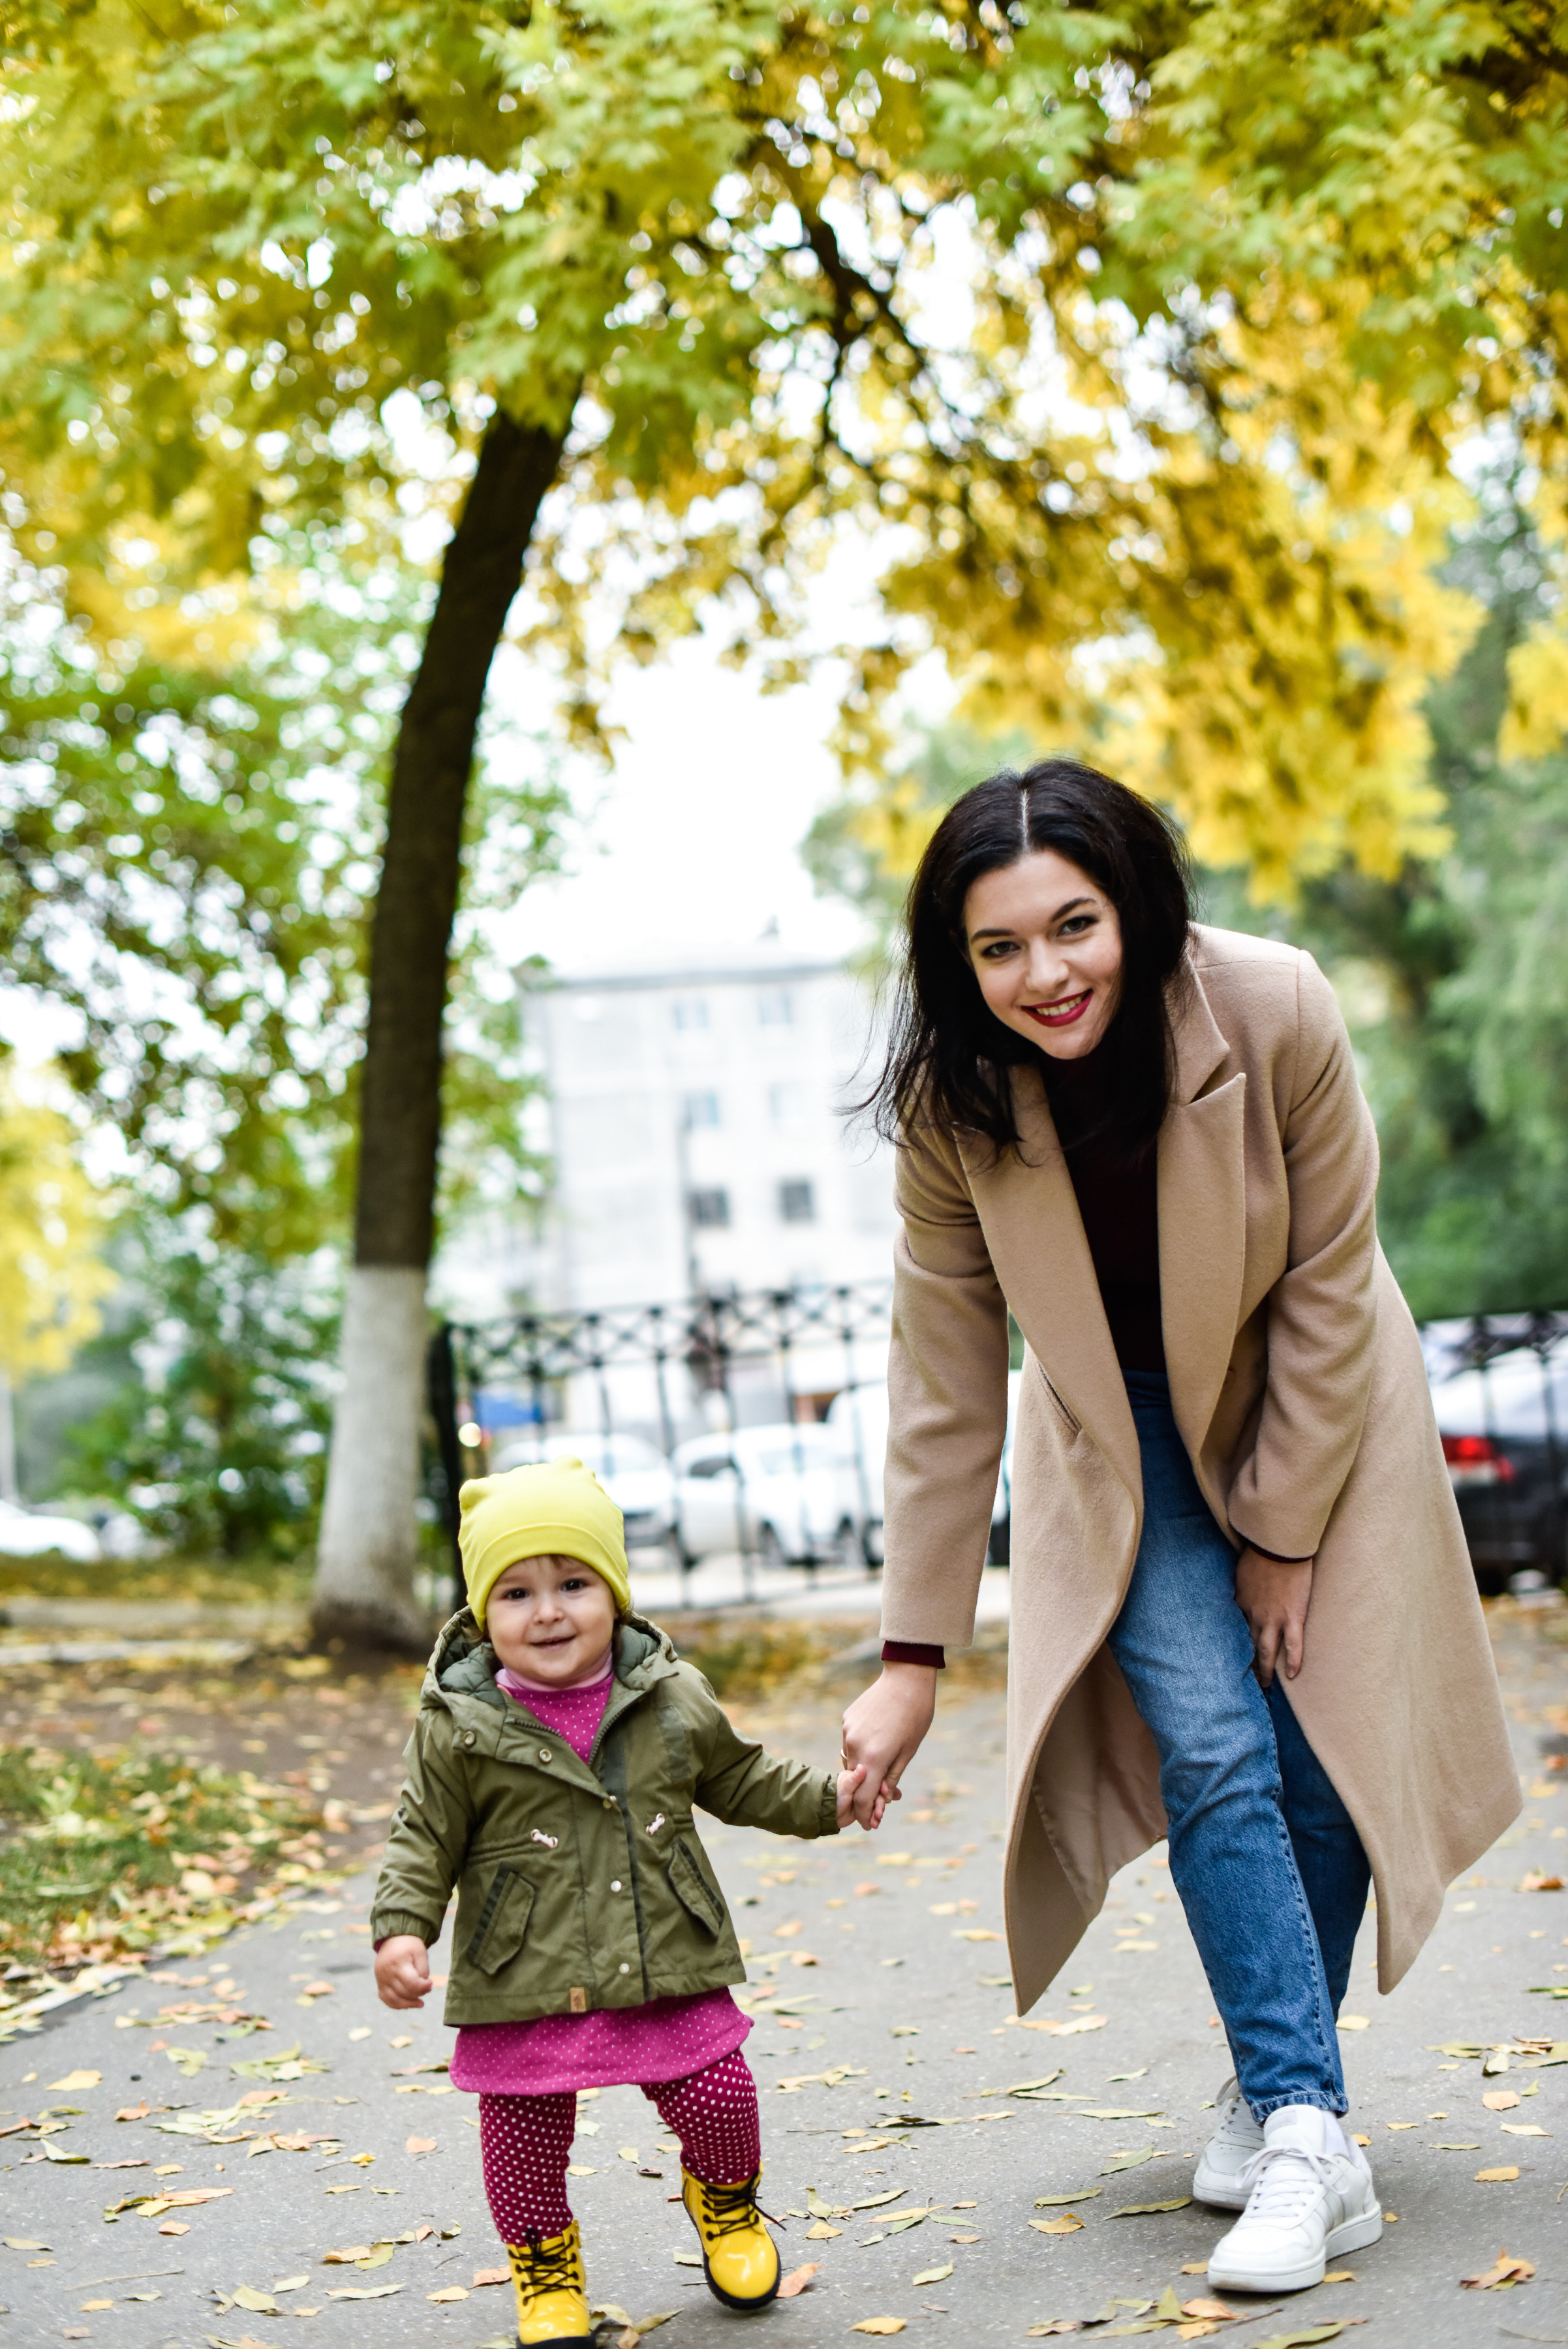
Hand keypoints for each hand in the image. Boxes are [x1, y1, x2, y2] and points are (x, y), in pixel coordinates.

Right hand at [374, 1934, 432, 2009]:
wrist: (394, 1938)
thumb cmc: (410, 1945)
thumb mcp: (421, 1953)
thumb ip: (423, 1971)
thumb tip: (423, 1989)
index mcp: (397, 1962)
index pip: (410, 1982)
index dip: (422, 1987)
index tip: (430, 1983)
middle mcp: (386, 1972)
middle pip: (402, 1992)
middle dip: (418, 1994)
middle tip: (427, 1989)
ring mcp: (380, 1979)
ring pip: (393, 1999)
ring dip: (408, 2004)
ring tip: (420, 2003)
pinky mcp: (379, 1983)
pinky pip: (386, 1999)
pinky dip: (397, 2004)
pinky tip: (408, 2004)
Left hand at [835, 1760, 883, 1829]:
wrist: (827, 1812)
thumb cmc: (833, 1797)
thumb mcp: (844, 1787)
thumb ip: (854, 1779)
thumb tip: (862, 1767)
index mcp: (860, 1775)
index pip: (877, 1777)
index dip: (882, 1785)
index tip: (884, 1791)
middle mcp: (865, 1785)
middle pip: (879, 1792)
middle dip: (880, 1802)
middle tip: (879, 1813)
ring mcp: (866, 1796)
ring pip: (877, 1802)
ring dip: (879, 1811)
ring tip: (877, 1820)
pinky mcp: (865, 1808)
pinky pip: (873, 1811)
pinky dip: (875, 1817)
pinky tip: (876, 1822)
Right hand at [840, 1663, 936, 1829]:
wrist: (906, 1678)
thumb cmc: (915, 1715)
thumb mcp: (908, 1751)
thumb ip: (891, 1776)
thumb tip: (882, 1799)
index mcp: (874, 1757)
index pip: (862, 1797)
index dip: (865, 1814)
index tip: (870, 1825)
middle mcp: (856, 1746)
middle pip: (854, 1781)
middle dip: (865, 1794)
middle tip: (879, 1804)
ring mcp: (848, 1731)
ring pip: (851, 1762)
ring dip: (863, 1771)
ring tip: (882, 1768)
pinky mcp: (847, 1719)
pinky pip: (850, 1743)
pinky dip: (860, 1750)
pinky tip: (876, 1742)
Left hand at [1234, 1549, 1313, 1689]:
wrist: (1278, 1547)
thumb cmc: (1260, 1553)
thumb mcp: (1242, 1571)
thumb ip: (1241, 1585)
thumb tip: (1240, 1591)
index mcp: (1241, 1603)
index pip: (1237, 1628)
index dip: (1237, 1643)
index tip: (1235, 1655)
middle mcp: (1254, 1615)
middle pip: (1249, 1644)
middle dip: (1248, 1664)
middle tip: (1246, 1681)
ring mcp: (1274, 1619)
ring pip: (1267, 1651)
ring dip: (1265, 1669)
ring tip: (1266, 1685)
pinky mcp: (1293, 1617)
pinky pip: (1293, 1645)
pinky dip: (1293, 1661)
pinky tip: (1292, 1675)